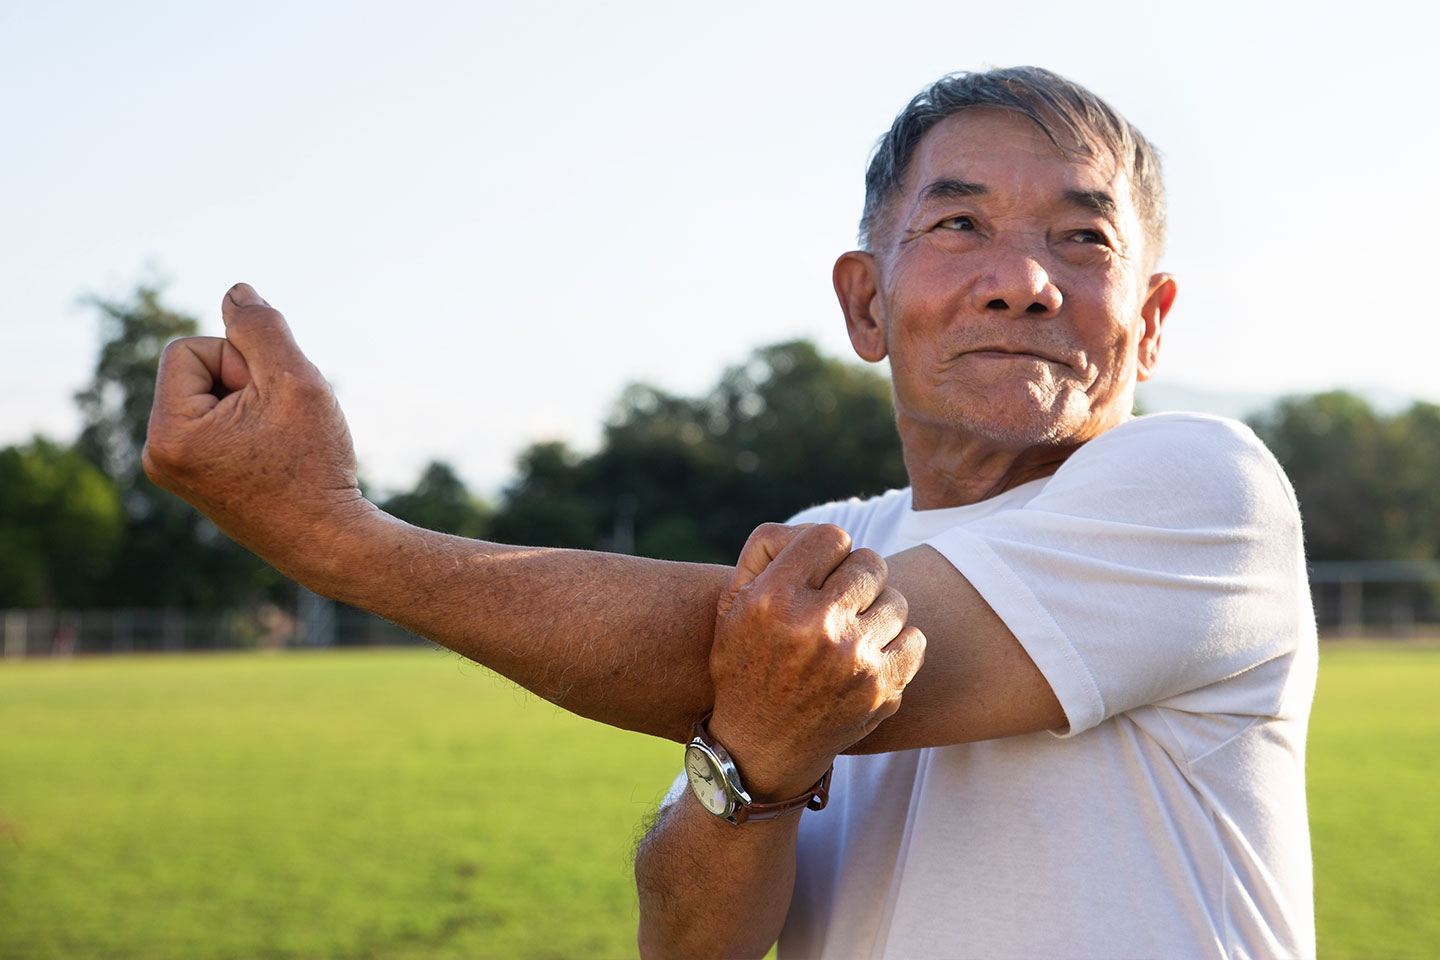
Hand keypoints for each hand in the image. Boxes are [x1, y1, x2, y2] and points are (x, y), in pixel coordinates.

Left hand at [142, 284, 371, 575]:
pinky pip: (216, 422)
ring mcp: (175, 471)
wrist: (330, 540)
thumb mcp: (294, 379)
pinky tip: (274, 457)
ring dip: (251, 404)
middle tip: (278, 428)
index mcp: (169, 433)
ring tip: (278, 444)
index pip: (189, 349)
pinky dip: (249, 426)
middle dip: (244, 382)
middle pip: (195, 371)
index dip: (240, 362)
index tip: (270, 405)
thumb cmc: (314, 465)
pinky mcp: (194, 479)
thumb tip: (235, 291)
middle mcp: (158, 455)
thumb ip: (261, 327)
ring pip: (210, 396)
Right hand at [707, 523, 925, 800]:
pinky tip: (869, 654)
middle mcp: (815, 627)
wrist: (757, 749)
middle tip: (840, 599)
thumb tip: (815, 530)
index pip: (832, 536)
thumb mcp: (732, 603)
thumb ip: (766, 550)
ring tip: (852, 630)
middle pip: (871, 563)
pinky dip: (896, 644)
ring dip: (877, 611)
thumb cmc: (746, 664)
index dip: (829, 550)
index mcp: (774, 599)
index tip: (820, 571)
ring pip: (896, 599)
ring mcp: (853, 661)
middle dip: (857, 577)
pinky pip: (915, 639)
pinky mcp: (881, 690)